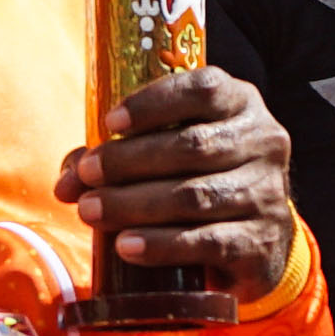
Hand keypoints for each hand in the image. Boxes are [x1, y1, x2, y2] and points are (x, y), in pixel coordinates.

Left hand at [59, 67, 293, 293]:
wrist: (258, 244)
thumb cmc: (201, 181)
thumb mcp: (168, 155)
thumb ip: (117, 157)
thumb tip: (66, 184)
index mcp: (240, 103)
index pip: (203, 89)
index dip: (153, 103)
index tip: (109, 123)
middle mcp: (264, 141)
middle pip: (192, 146)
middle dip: (128, 161)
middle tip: (85, 176)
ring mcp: (267, 193)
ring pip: (195, 195)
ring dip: (134, 204)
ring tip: (90, 212)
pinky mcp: (261, 242)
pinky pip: (207, 241)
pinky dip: (161, 244)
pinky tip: (127, 246)